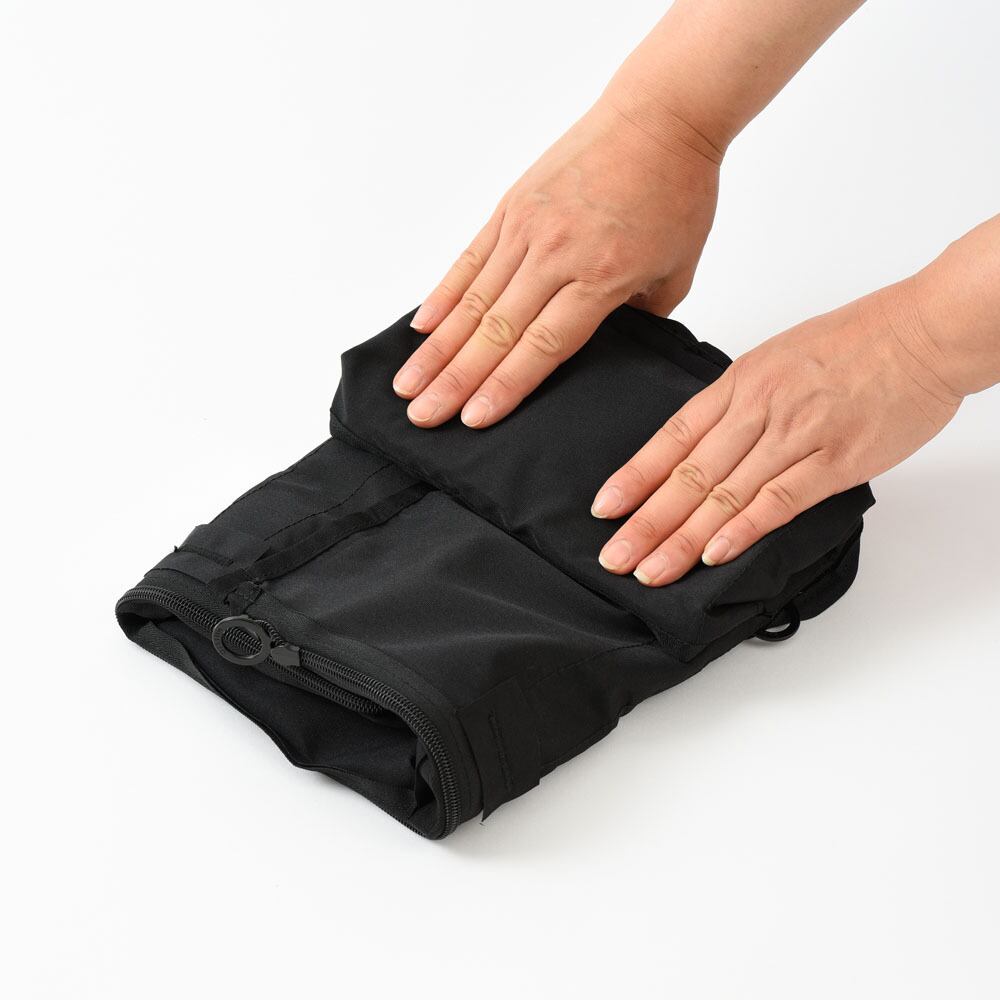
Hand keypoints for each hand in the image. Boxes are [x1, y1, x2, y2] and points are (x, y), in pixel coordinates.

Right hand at [392, 95, 720, 427]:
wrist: (661, 114)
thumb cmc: (676, 191)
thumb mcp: (676, 271)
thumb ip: (639, 318)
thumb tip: (604, 347)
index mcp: (602, 275)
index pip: (544, 346)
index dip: (505, 386)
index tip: (473, 419)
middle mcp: (556, 253)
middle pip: (496, 331)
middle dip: (455, 380)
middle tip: (422, 416)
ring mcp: (527, 228)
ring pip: (473, 301)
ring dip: (437, 349)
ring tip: (408, 384)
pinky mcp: (511, 206)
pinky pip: (469, 260)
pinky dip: (442, 296)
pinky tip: (421, 329)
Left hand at [592, 284, 963, 585]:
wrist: (923, 331)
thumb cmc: (856, 341)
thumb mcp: (777, 358)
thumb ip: (739, 403)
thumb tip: (704, 446)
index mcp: (739, 383)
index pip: (672, 438)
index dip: (634, 477)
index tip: (604, 510)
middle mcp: (758, 410)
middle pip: (689, 475)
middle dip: (647, 522)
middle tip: (615, 558)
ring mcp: (795, 436)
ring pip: (725, 495)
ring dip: (682, 538)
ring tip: (650, 571)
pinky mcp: (835, 461)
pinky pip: (780, 500)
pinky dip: (744, 529)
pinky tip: (714, 555)